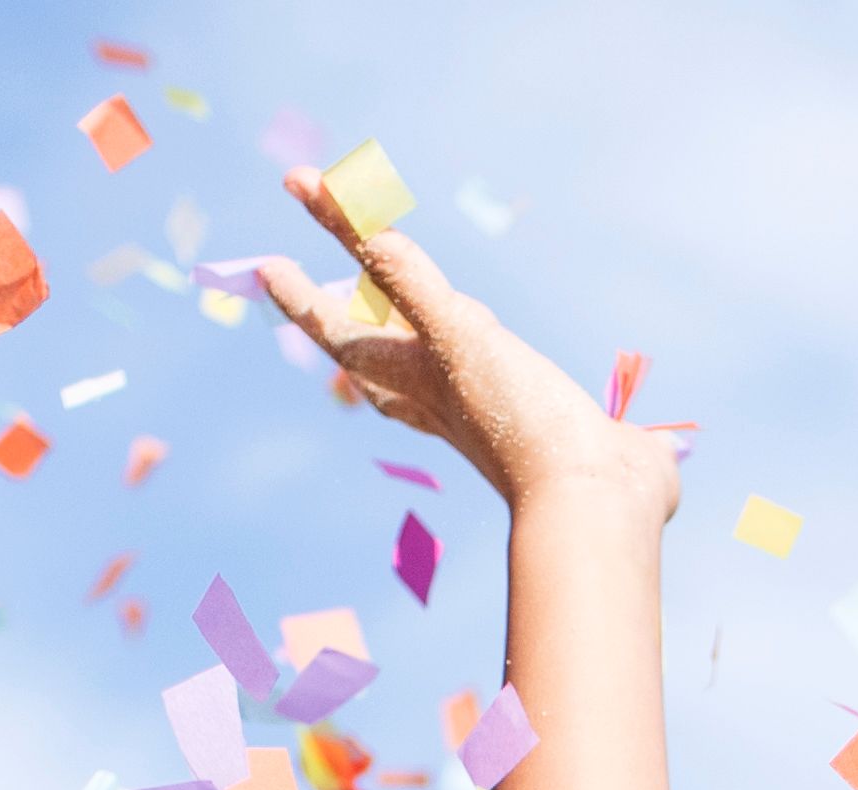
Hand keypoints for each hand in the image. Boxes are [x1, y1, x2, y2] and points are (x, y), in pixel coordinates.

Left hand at [259, 171, 679, 524]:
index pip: (335, 322)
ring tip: (388, 309)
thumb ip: (407, 277)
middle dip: (341, 314)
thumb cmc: (517, 420)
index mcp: (405, 375)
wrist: (593, 497)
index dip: (299, 291)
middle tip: (312, 287)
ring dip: (402, 329)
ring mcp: (475, 401)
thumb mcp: (456, 337)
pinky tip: (483, 341)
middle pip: (369, 343)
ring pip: (420, 356)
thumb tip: (356, 223)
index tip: (265, 267)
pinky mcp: (520, 405)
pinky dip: (469, 340)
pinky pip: (475, 362)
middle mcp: (432, 390)